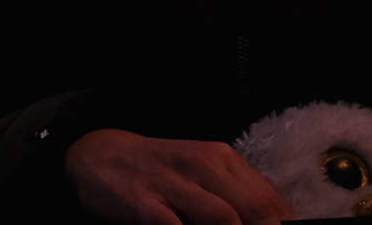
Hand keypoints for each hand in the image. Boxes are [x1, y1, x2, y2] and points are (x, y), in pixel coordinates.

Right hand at [66, 129, 286, 224]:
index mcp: (219, 158)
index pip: (270, 199)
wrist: (98, 153)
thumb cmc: (157, 168)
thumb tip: (274, 221)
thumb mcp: (198, 169)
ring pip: (223, 218)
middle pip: (254, 208)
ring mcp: (171, 183)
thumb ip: (232, 192)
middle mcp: (200, 166)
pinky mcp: (144, 203)